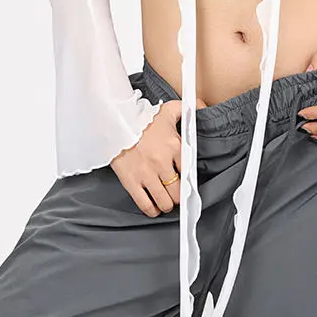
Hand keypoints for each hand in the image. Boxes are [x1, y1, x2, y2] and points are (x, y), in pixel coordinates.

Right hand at [109, 96, 206, 215]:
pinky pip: (146, 205)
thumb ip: (188, 109)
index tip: (187, 184)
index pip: (189, 172)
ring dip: (167, 205)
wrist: (116, 122)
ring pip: (164, 202)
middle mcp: (163, 162)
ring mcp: (147, 174)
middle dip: (178, 196)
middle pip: (178, 192)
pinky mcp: (132, 182)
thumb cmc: (143, 118)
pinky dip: (152, 210)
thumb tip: (201, 106)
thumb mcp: (168, 110)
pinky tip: (153, 207)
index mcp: (174, 146)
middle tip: (175, 195)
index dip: (189, 181)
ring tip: (165, 201)